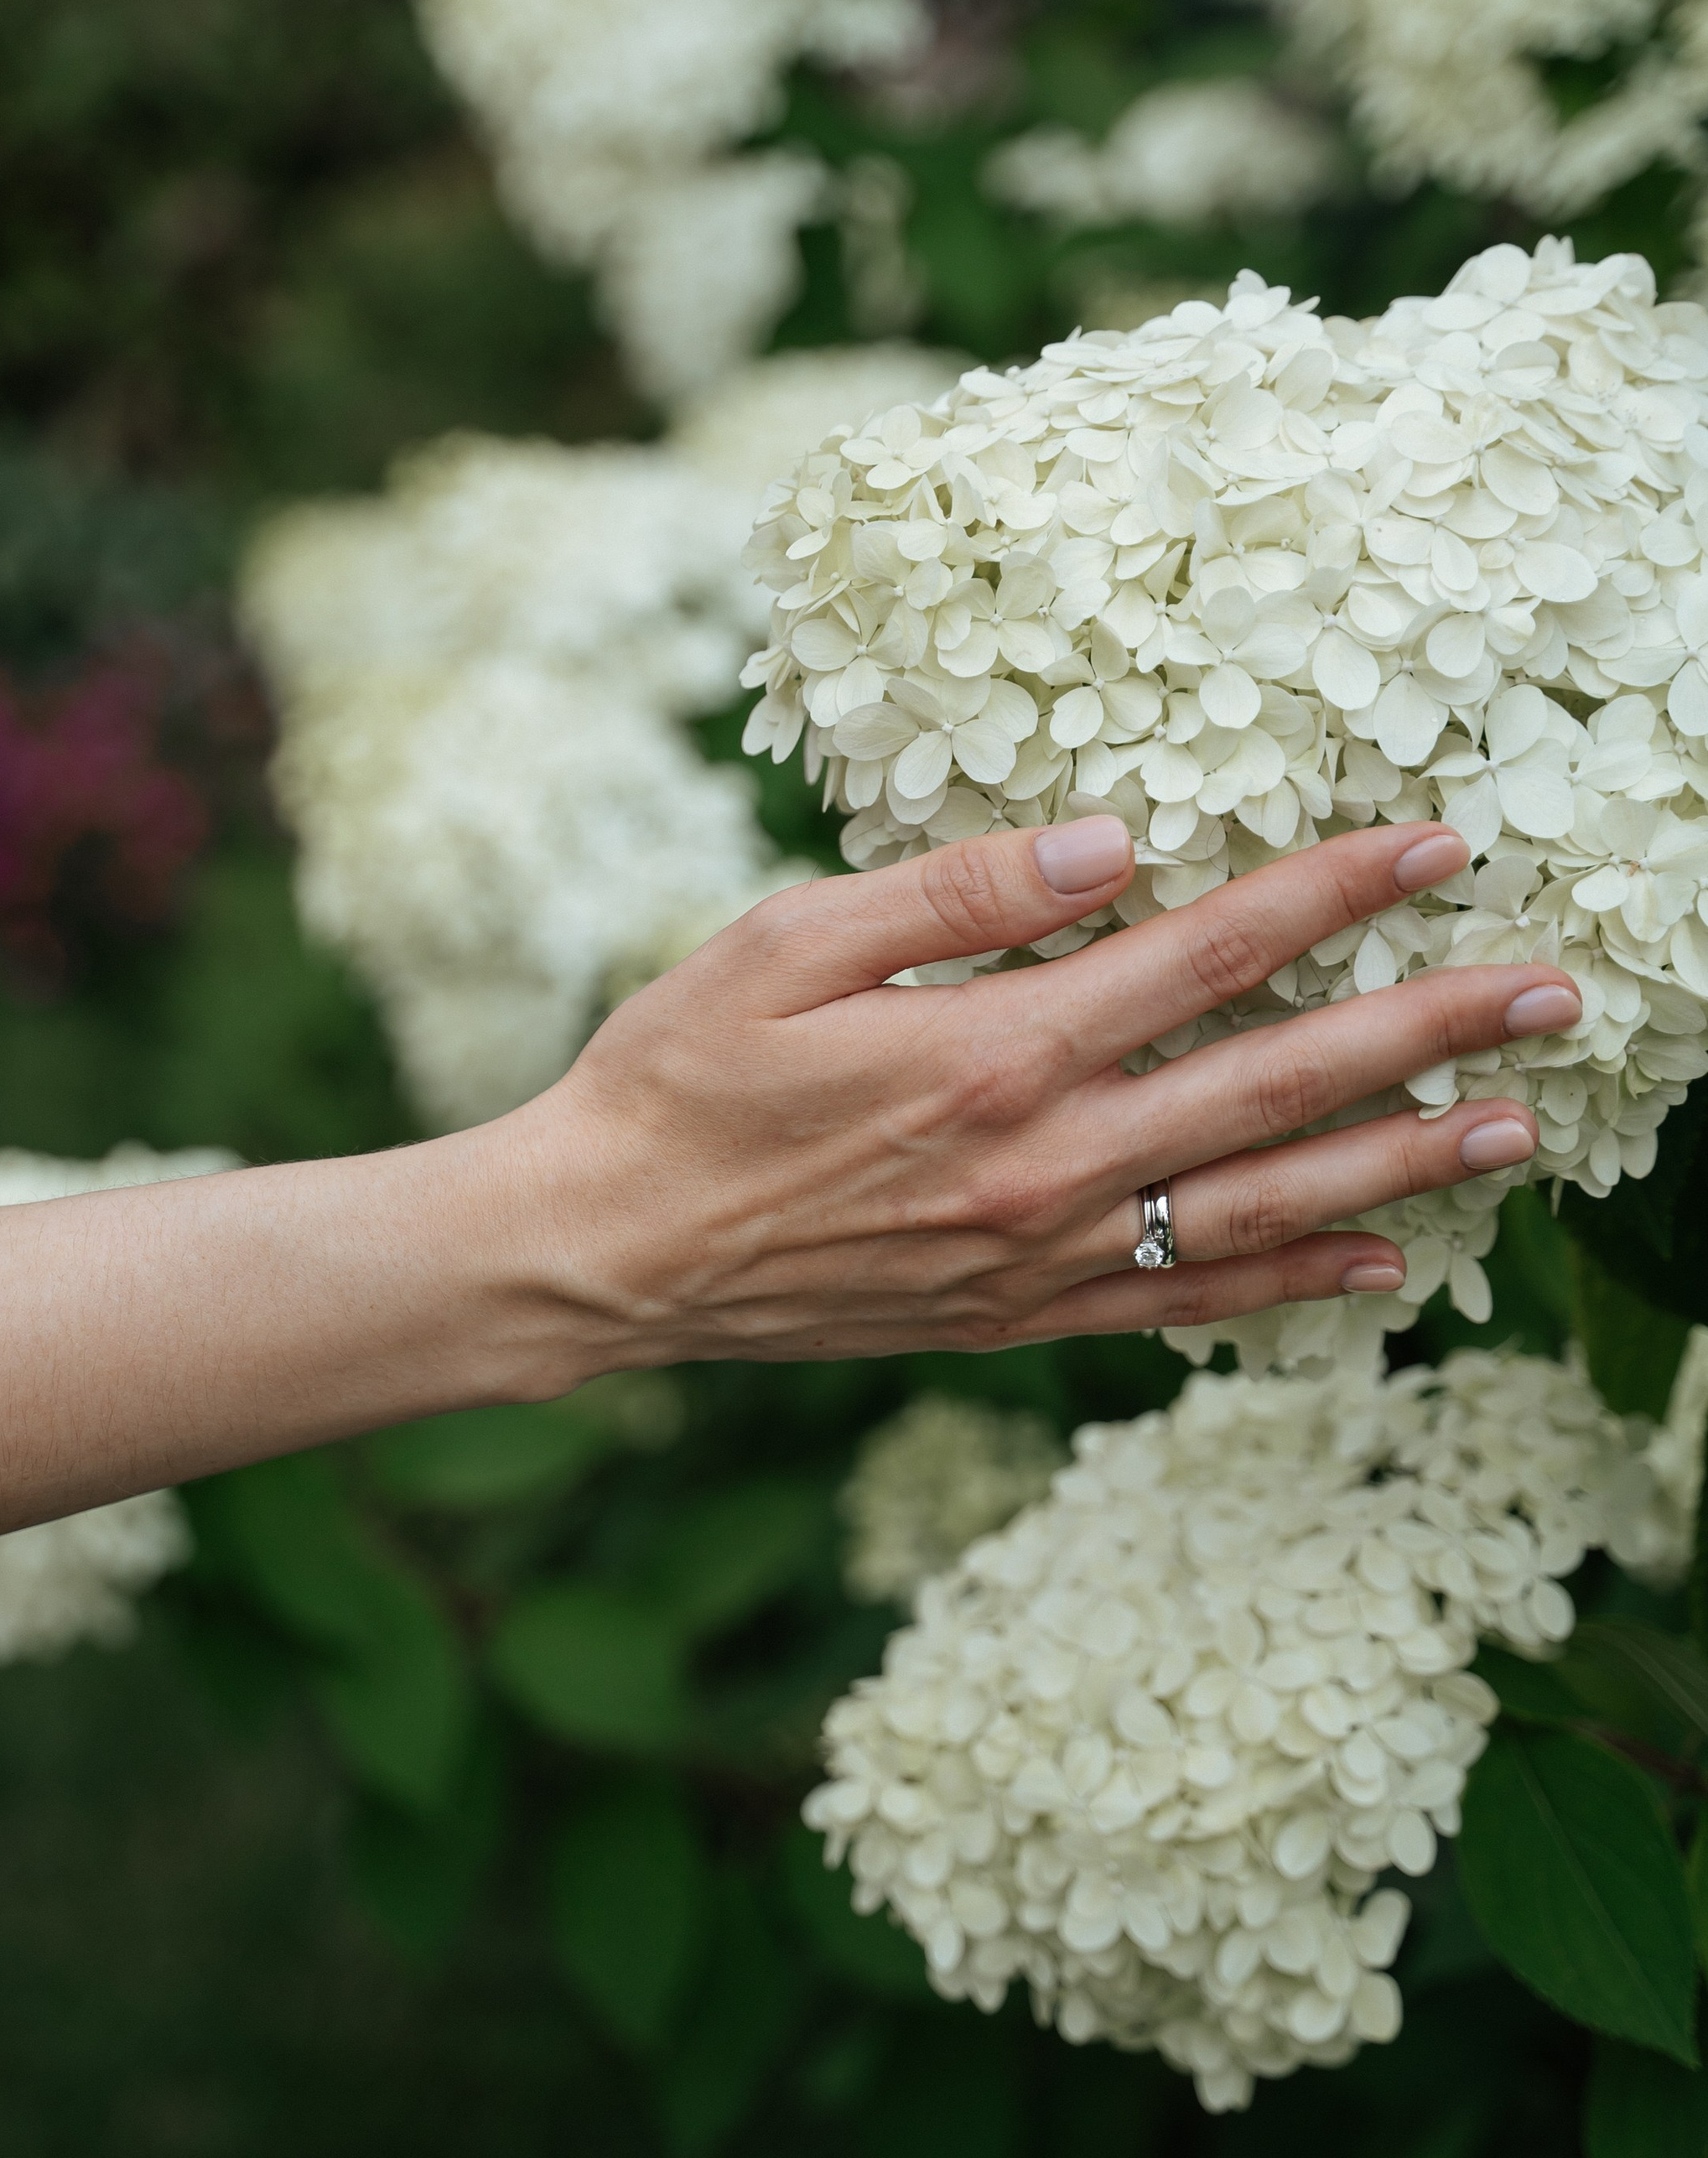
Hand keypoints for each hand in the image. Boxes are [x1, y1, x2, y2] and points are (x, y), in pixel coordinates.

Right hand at [517, 814, 1575, 1362]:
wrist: (601, 1255)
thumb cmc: (674, 1078)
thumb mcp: (781, 944)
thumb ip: (955, 888)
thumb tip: (1112, 841)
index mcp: (995, 1048)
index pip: (1207, 953)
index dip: (1332, 890)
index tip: (1435, 841)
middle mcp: (1045, 1161)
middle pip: (1279, 1082)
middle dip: (1428, 1030)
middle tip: (1556, 995)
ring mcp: (1041, 1253)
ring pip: (1264, 1205)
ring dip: (1402, 1164)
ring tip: (1517, 1131)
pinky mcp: (1018, 1316)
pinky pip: (1186, 1302)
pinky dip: (1293, 1289)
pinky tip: (1384, 1271)